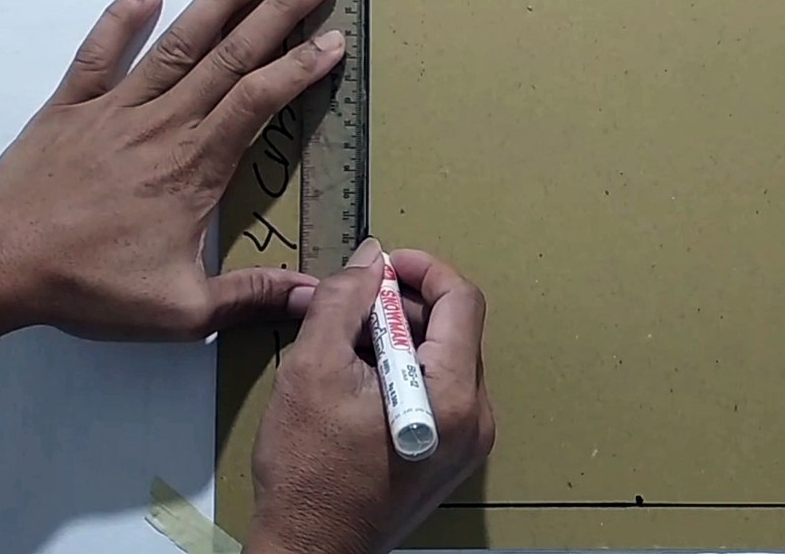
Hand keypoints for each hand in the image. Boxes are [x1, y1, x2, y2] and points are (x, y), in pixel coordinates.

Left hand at [0, 0, 343, 339]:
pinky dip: (124, 16)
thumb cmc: (91, 284)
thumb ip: (250, 295)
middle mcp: (164, 125)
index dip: (302, 67)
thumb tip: (315, 294)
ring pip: (178, 44)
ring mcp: (116, 109)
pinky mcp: (71, 106)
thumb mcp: (182, 309)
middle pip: (231, 57)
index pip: (260, 101)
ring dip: (219, 1)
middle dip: (280, 13)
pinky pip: (100, 51)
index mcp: (196, 166)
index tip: (337, 39)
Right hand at [247, 238, 494, 553]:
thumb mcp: (312, 367)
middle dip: (404, 304)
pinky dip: (404, 368)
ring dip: (401, 336)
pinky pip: (439, 389)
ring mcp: (468, 440)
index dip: (424, 269)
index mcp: (453, 395)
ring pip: (445, 358)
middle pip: (455, 329)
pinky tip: (360, 376)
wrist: (310, 548)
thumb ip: (343, 301)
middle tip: (352, 302)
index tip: (383, 265)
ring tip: (347, 340)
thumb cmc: (308, 470)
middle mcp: (475, 418)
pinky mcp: (450, 453)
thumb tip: (370, 259)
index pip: (463, 301)